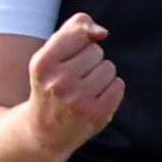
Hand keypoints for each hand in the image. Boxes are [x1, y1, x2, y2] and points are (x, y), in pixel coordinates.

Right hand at [25, 13, 120, 153]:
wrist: (45, 131)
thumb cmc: (51, 84)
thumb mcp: (51, 54)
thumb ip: (74, 29)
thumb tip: (101, 32)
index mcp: (43, 64)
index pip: (80, 34)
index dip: (78, 44)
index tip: (67, 59)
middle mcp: (58, 82)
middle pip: (96, 51)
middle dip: (89, 61)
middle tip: (73, 80)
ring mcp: (78, 100)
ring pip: (109, 67)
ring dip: (101, 76)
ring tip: (84, 90)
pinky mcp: (96, 114)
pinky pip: (118, 85)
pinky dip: (111, 90)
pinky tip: (95, 99)